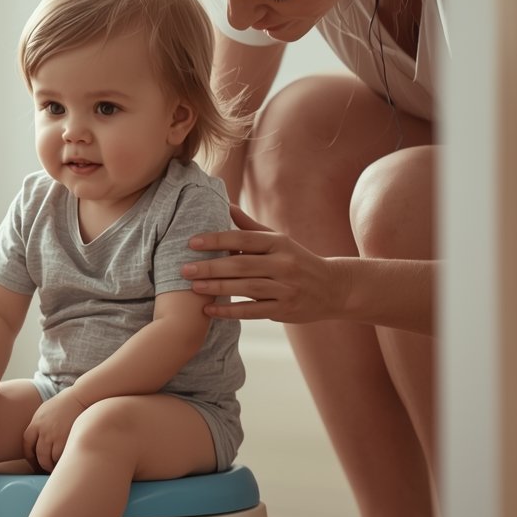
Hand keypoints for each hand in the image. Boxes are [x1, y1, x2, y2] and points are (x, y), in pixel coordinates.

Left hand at [23, 393, 85, 471]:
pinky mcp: (66, 440)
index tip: (33, 461)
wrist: (79, 397)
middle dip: (42, 464)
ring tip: (57, 467)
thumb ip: (38, 424)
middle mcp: (43, 431)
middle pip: (39, 454)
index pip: (27, 444)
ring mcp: (54, 436)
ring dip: (52, 465)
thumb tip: (37, 438)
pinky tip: (65, 462)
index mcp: (35, 423)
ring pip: (49, 459)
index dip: (29, 455)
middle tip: (47, 467)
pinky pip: (60, 457)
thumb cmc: (64, 403)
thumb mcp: (44, 411)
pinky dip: (61, 462)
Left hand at [181, 206, 348, 322]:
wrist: (332, 287)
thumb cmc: (297, 260)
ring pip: (246, 288)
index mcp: (279, 243)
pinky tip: (208, 310)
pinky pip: (253, 311)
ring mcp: (286, 288)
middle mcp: (284, 264)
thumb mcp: (278, 241)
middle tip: (184, 269)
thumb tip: (226, 204)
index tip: (191, 242)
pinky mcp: (285, 310)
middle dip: (210, 267)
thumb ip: (250, 227)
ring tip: (193, 287)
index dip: (216, 240)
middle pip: (241, 265)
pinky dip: (230, 311)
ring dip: (217, 288)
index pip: (243, 239)